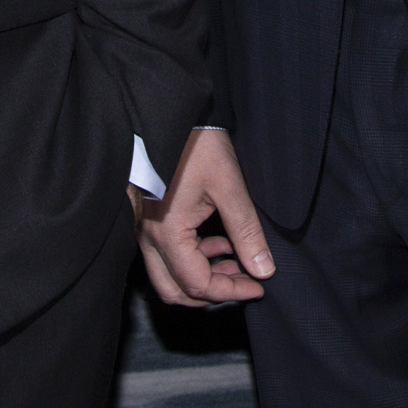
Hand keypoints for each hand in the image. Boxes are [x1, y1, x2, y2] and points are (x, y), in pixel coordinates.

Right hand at [135, 126, 274, 308]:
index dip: (231, 291)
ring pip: (168, 276)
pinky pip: (166, 255)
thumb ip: (246, 232)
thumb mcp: (230, 187)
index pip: (197, 284)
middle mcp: (148, 237)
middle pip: (174, 290)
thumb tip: (263, 270)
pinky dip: (194, 259)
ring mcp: (144, 229)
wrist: (168, 114)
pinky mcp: (148, 220)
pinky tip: (219, 243)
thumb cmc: (196, 145)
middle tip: (245, 283)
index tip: (258, 287)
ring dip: (203, 276)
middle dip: (211, 294)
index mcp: (167, 233)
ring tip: (237, 261)